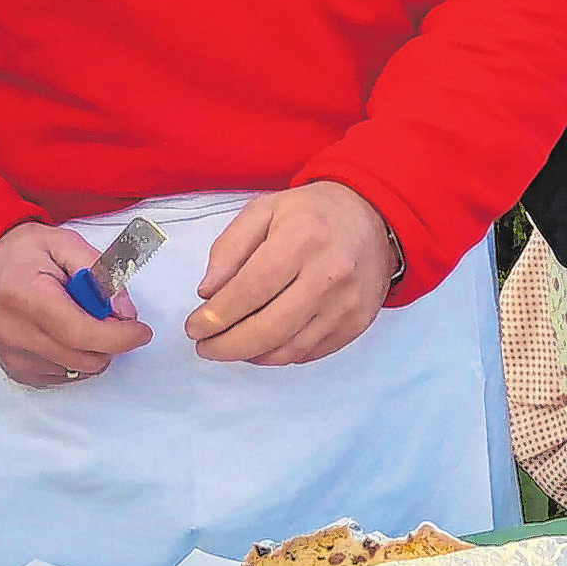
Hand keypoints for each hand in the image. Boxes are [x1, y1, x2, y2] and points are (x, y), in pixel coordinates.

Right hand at [0, 221, 151, 387]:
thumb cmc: (21, 253)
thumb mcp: (63, 243)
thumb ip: (99, 272)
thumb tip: (125, 311)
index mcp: (27, 298)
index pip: (82, 334)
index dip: (120, 337)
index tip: (141, 330)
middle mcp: (16, 334)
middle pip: (85, 358)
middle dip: (110, 341)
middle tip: (108, 314)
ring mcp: (14, 357)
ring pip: (78, 370)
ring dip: (92, 349)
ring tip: (77, 317)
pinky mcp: (16, 370)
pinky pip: (64, 376)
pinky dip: (75, 357)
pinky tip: (63, 332)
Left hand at [184, 181, 392, 365]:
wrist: (372, 217)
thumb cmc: (313, 213)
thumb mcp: (263, 210)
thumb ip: (229, 249)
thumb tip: (208, 293)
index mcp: (301, 239)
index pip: (250, 290)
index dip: (216, 316)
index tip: (194, 326)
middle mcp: (328, 275)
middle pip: (268, 328)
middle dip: (227, 345)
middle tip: (204, 346)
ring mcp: (346, 304)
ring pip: (288, 349)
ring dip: (249, 355)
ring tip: (228, 347)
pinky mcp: (356, 324)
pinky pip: (308, 353)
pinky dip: (277, 355)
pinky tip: (260, 346)